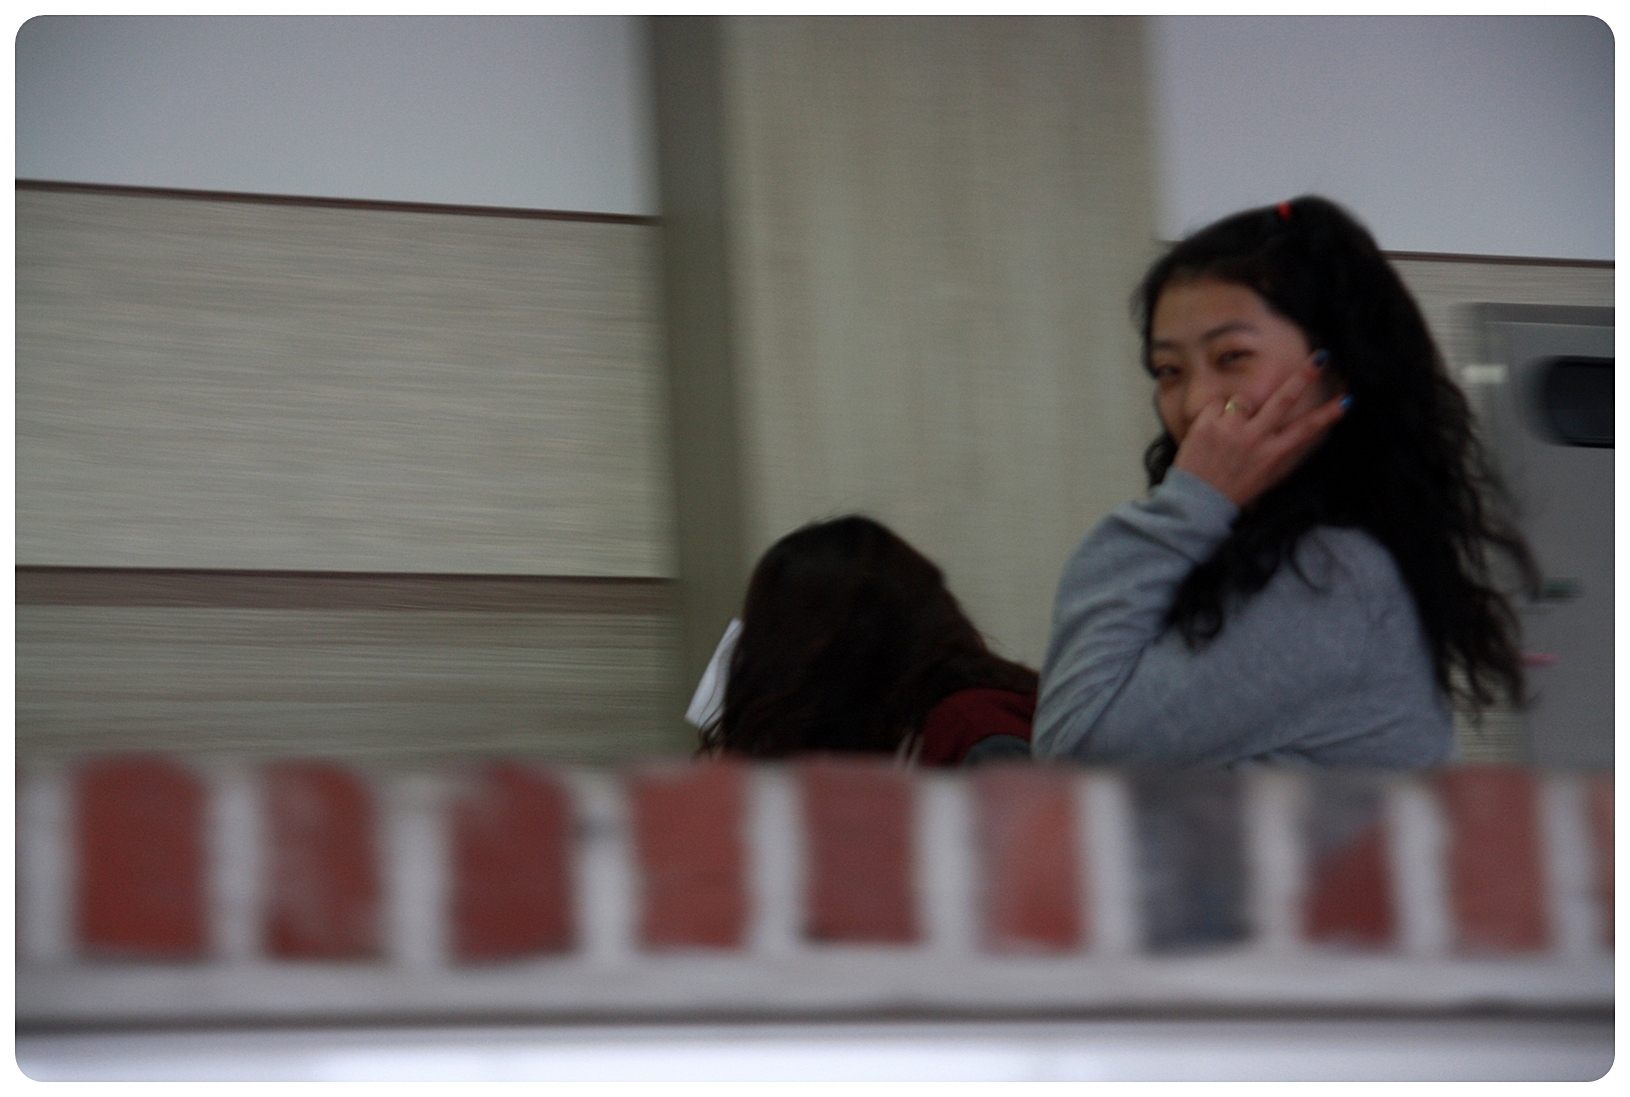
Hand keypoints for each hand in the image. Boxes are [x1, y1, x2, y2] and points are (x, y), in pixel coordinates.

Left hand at [1172, 361, 1347, 508]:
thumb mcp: (1265, 476)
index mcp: (1272, 454)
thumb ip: (1277, 452)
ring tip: (1228, 432)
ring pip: (1244, 399)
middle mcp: (1255, 439)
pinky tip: (1210, 432)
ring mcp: (1231, 430)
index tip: (1346, 400)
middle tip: (1319, 359)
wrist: (1197, 502)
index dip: (1328, 414)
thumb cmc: (1232, 490)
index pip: (1306, 430)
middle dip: (1304, 377)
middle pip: (1284, 400)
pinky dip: (1214, 413)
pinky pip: (1217, 403)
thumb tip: (1291, 432)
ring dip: (1239, 408)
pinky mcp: (1207, 424)